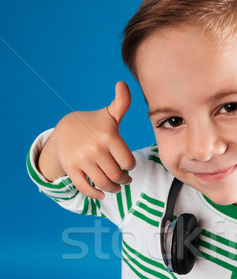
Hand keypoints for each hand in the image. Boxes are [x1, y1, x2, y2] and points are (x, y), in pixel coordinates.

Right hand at [42, 81, 135, 198]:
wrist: (65, 130)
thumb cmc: (94, 124)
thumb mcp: (109, 114)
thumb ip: (121, 103)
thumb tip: (123, 84)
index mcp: (108, 136)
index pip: (128, 162)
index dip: (130, 166)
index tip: (128, 165)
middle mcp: (95, 148)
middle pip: (117, 175)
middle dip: (123, 180)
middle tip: (125, 180)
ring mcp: (82, 160)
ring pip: (104, 184)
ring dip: (113, 189)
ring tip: (116, 187)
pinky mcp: (71, 169)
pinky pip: (86, 188)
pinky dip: (96, 194)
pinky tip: (102, 195)